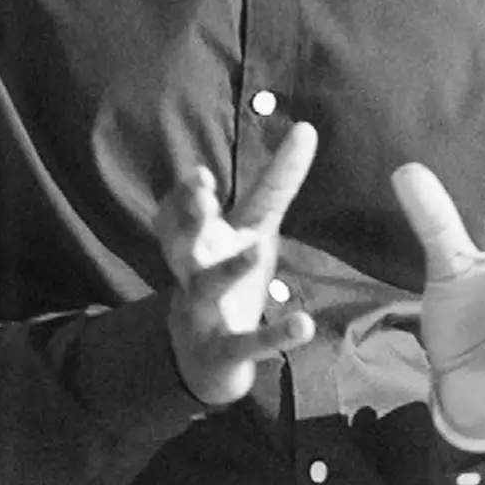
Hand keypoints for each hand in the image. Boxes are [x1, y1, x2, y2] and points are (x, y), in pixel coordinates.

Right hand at [158, 123, 318, 405]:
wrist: (204, 358)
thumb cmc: (229, 277)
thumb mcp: (254, 228)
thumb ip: (275, 182)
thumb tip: (306, 127)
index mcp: (198, 242)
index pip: (178, 214)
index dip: (185, 196)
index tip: (202, 175)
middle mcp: (194, 272)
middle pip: (181, 244)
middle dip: (189, 218)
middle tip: (203, 193)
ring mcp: (206, 312)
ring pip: (208, 289)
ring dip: (229, 269)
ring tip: (254, 251)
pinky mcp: (227, 349)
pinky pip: (247, 344)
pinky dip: (274, 337)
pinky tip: (304, 326)